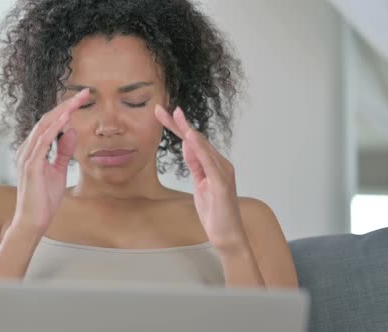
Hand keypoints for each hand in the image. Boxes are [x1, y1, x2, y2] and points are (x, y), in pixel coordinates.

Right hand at [12, 88, 89, 233]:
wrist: (33, 221)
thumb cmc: (43, 199)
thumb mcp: (58, 171)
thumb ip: (63, 151)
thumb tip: (72, 131)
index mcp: (32, 150)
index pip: (49, 124)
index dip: (65, 110)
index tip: (81, 100)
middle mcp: (27, 149)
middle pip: (47, 120)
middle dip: (66, 105)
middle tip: (84, 94)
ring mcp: (27, 157)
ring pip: (45, 126)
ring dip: (62, 112)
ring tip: (77, 101)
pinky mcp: (31, 165)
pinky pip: (43, 141)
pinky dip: (54, 128)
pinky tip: (66, 118)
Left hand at [154, 105, 247, 251]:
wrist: (227, 236)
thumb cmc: (215, 212)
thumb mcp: (200, 185)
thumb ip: (195, 165)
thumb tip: (187, 146)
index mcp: (215, 164)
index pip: (193, 141)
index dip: (178, 127)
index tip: (162, 114)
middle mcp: (221, 164)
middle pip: (196, 138)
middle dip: (177, 123)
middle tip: (160, 109)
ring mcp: (223, 172)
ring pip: (202, 146)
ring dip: (187, 130)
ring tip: (174, 116)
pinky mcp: (222, 183)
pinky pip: (209, 162)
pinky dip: (199, 149)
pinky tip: (190, 138)